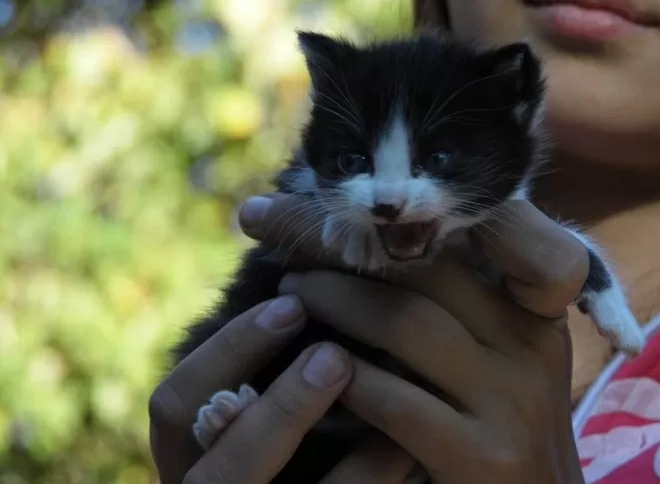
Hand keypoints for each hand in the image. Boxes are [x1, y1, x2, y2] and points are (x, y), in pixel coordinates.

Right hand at [148, 294, 416, 483]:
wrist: (305, 481)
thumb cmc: (276, 445)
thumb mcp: (253, 405)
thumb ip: (259, 366)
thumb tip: (304, 274)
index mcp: (187, 456)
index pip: (174, 405)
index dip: (228, 353)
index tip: (291, 304)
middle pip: (217, 470)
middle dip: (279, 409)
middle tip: (335, 354)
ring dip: (337, 455)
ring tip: (390, 402)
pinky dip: (370, 477)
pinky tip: (407, 445)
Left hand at [240, 194, 587, 483]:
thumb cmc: (498, 423)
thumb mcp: (497, 354)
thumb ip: (458, 300)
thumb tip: (378, 235)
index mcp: (537, 308)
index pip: (488, 225)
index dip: (416, 202)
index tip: (343, 190)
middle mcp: (531, 342)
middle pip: (427, 264)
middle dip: (341, 237)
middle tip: (274, 219)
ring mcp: (512, 399)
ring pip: (407, 321)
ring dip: (334, 298)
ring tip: (288, 287)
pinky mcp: (482, 456)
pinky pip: (394, 400)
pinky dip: (343, 376)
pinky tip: (310, 366)